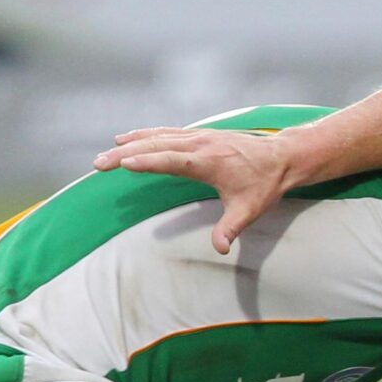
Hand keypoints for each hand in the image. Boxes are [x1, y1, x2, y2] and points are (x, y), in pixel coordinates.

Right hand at [95, 127, 296, 255]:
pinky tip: (127, 138)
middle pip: (157, 145)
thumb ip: (231, 228)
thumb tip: (219, 249)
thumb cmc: (265, 185)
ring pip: (158, 137)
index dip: (148, 162)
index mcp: (209, 161)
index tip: (124, 163)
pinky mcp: (200, 134)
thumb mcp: (250, 210)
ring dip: (131, 143)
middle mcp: (201, 144)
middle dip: (126, 153)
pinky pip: (167, 132)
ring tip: (106, 153)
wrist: (282, 157)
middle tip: (99, 163)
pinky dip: (145, 134)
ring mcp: (199, 136)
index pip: (172, 160)